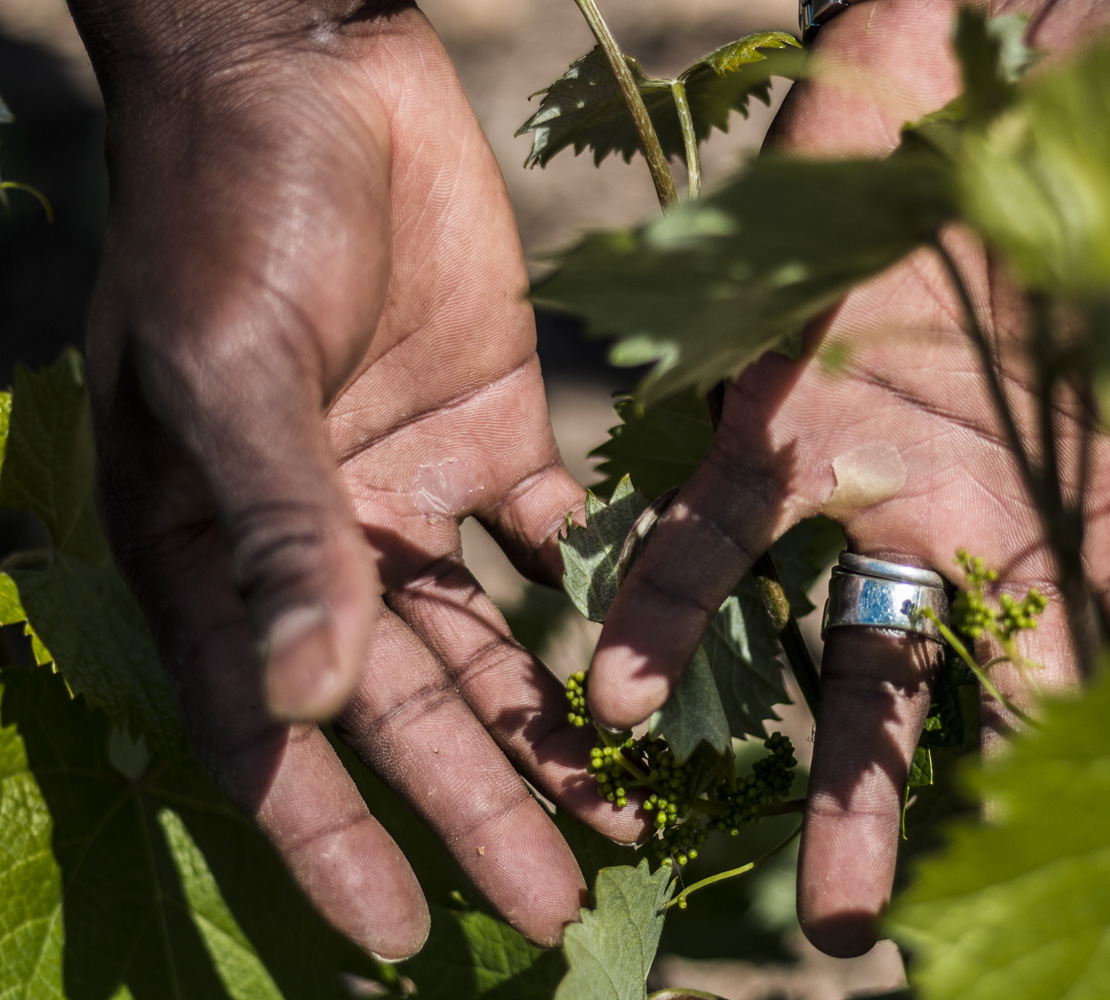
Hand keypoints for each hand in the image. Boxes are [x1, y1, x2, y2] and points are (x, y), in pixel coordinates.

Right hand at [76, 0, 643, 954]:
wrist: (317, 69)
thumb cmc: (235, 208)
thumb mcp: (236, 369)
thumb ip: (276, 530)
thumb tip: (308, 704)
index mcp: (223, 547)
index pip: (276, 730)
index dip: (331, 838)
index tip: (396, 939)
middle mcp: (321, 541)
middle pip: (407, 708)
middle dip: (476, 810)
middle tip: (556, 910)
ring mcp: (415, 489)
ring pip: (488, 645)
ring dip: (547, 730)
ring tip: (622, 818)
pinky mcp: (499, 430)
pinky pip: (554, 540)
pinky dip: (596, 602)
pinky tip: (647, 670)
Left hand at [583, 0, 1109, 956]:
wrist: (1012, 27)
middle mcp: (992, 511)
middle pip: (978, 695)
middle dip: (959, 811)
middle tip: (922, 939)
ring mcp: (880, 475)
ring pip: (845, 653)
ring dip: (823, 772)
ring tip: (818, 904)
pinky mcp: (778, 413)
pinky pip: (709, 531)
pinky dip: (667, 608)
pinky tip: (620, 694)